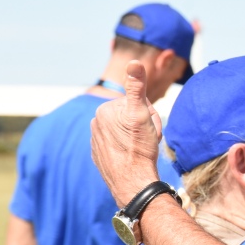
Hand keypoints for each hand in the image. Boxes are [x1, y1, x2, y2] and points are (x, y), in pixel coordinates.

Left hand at [90, 60, 162, 206]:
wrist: (133, 182)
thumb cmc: (139, 148)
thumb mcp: (141, 113)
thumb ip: (137, 87)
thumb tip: (134, 62)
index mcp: (104, 110)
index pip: (135, 103)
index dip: (149, 114)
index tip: (149, 128)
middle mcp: (95, 123)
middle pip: (129, 116)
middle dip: (142, 125)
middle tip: (148, 140)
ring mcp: (96, 141)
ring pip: (124, 131)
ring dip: (136, 137)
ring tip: (142, 150)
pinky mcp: (99, 156)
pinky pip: (117, 146)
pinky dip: (127, 149)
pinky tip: (133, 157)